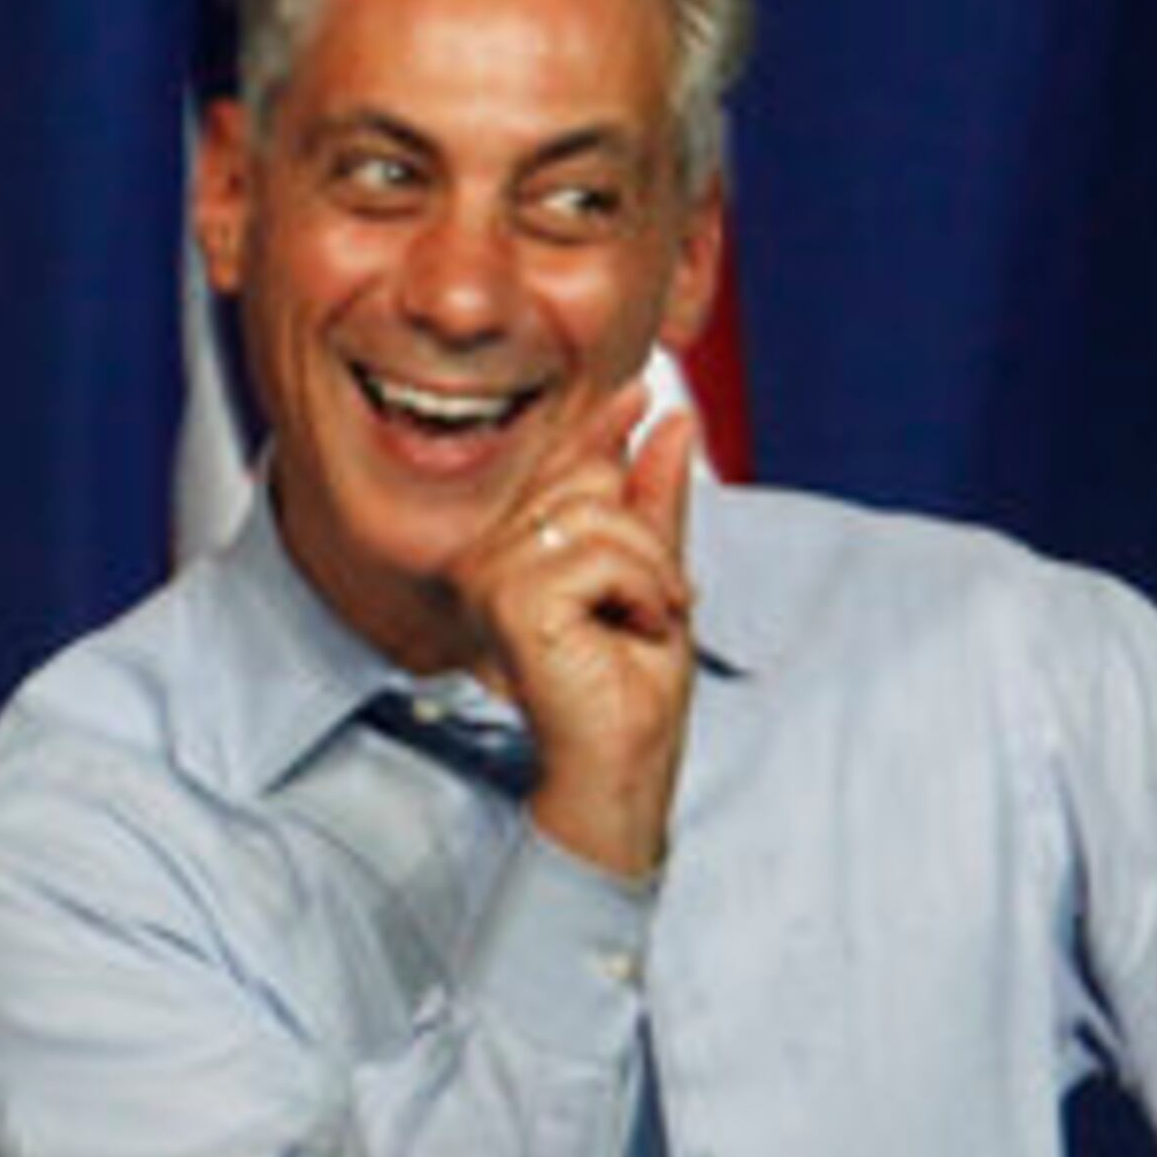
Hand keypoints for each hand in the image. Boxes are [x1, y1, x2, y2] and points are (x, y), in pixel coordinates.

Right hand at [454, 386, 701, 878]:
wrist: (622, 766)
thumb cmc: (630, 691)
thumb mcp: (653, 576)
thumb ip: (652, 502)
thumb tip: (669, 421)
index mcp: (512, 551)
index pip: (556, 467)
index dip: (599, 425)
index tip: (642, 390)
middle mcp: (487, 559)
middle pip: (585, 484)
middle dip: (645, 538)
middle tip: (660, 600)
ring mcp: (491, 579)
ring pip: (596, 517)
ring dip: (649, 569)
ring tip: (650, 617)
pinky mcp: (512, 602)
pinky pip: (599, 555)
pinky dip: (642, 588)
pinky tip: (636, 629)